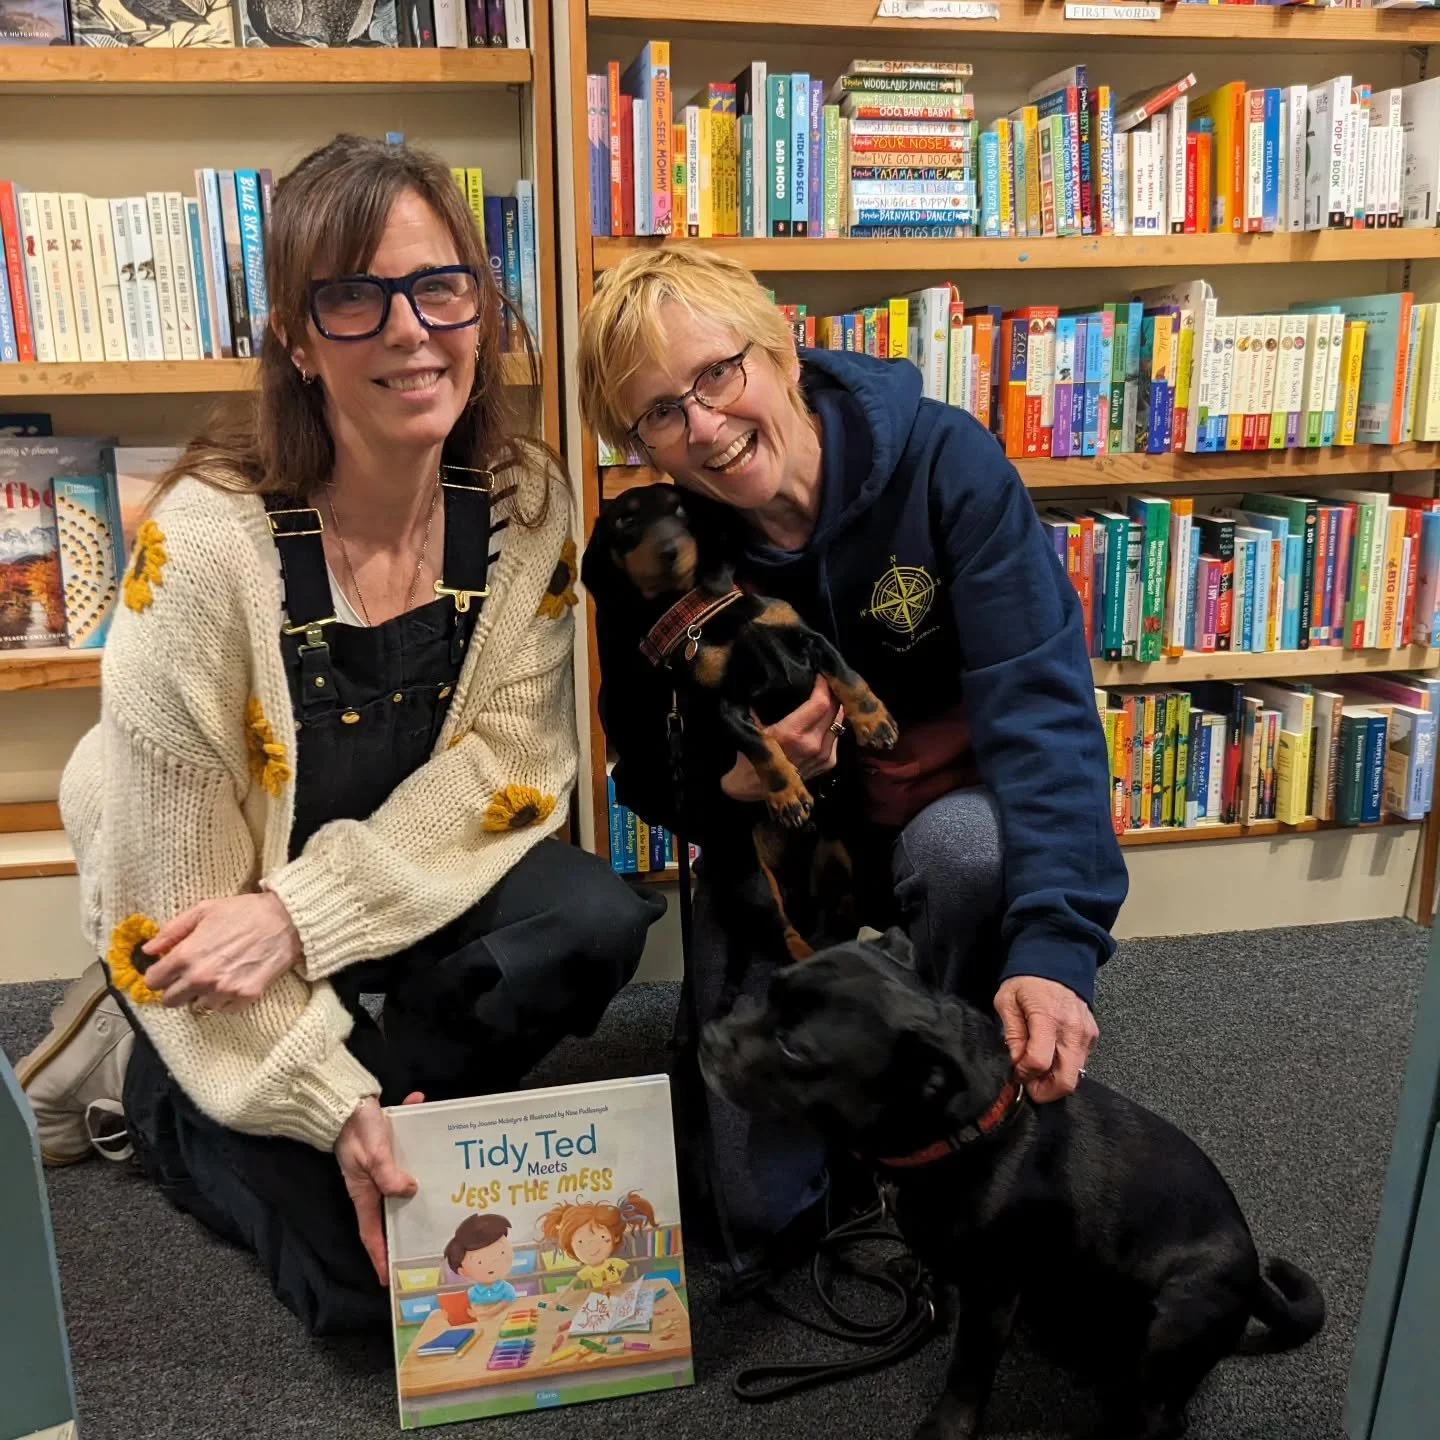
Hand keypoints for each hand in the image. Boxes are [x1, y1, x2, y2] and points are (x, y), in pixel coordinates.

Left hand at [142, 892, 303, 1011]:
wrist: (286, 921)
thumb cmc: (244, 912)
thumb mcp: (203, 910)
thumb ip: (172, 931)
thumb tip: (148, 949)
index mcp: (187, 955)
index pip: (153, 981)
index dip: (157, 974)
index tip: (165, 971)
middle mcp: (201, 978)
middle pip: (170, 1001)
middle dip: (175, 989)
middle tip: (188, 976)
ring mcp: (224, 991)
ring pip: (197, 1007)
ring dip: (200, 995)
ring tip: (214, 977)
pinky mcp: (245, 998)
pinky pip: (223, 1009)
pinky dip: (223, 999)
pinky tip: (232, 981)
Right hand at [336, 1092, 424, 1285]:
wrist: (345, 1098)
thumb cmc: (357, 1130)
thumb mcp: (373, 1156)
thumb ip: (389, 1175)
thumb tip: (410, 1191)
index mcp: (364, 1192)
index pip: (371, 1232)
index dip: (379, 1256)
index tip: (388, 1278)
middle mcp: (372, 1182)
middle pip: (390, 1210)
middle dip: (405, 1227)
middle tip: (427, 1240)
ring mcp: (379, 1164)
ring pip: (401, 1180)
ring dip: (418, 1183)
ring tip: (443, 1195)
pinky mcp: (385, 1144)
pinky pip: (405, 1140)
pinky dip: (415, 1127)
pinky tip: (424, 1108)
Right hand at [719, 677, 842, 802]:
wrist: (753, 786)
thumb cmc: (752, 752)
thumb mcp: (752, 725)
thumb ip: (762, 704)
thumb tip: (770, 681)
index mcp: (792, 734)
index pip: (821, 703)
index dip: (824, 685)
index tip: (820, 674)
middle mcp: (812, 744)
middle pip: (834, 709)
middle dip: (832, 692)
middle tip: (826, 681)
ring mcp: (823, 756)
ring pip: (839, 721)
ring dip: (835, 707)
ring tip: (827, 696)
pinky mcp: (828, 763)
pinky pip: (837, 735)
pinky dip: (833, 723)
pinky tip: (824, 718)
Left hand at [993, 976, 1098, 1104]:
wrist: (1057, 960)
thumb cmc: (1027, 981)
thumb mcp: (1007, 1001)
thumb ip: (1012, 1034)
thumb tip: (1017, 1063)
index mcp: (1048, 1018)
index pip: (1039, 1062)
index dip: (1024, 1074)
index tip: (1016, 1072)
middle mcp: (1072, 1029)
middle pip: (1066, 1080)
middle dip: (1045, 1091)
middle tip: (1030, 1085)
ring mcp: (1086, 1033)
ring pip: (1075, 1075)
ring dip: (1055, 1081)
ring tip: (1038, 1070)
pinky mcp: (1093, 1035)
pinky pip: (1081, 1063)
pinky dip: (1065, 1067)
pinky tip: (1051, 1057)